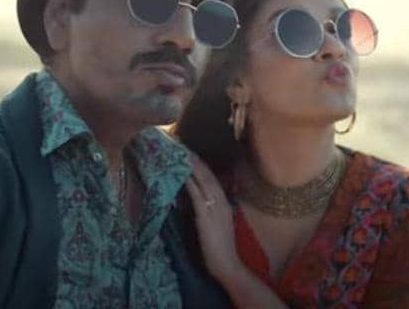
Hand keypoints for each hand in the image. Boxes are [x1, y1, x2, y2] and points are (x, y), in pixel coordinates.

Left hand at [184, 154, 242, 281]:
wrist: (227, 265)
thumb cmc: (219, 248)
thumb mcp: (215, 224)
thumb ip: (207, 211)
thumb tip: (196, 199)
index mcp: (223, 202)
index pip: (211, 178)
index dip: (201, 164)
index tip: (189, 151)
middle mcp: (221, 201)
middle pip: (207, 174)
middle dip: (195, 158)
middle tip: (182, 143)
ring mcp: (214, 208)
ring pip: (203, 181)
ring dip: (191, 165)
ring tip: (181, 151)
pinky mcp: (206, 217)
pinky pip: (196, 195)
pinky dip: (189, 182)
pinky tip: (182, 173)